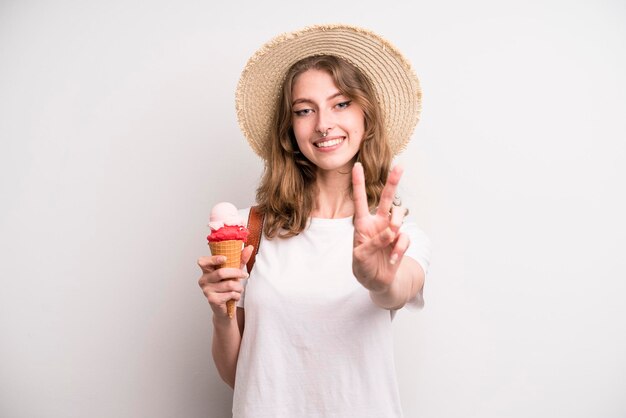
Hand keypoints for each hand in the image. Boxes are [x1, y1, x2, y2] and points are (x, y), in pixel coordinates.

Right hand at [197, 245, 252, 318]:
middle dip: (236, 273)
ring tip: (239, 289)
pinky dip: (236, 295)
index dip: (213, 259)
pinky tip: (234, 296)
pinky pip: (229, 294)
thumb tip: (249, 247)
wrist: (226, 308)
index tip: (225, 258)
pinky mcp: (212, 299)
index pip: (203, 262)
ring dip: (238, 287)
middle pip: (221, 273)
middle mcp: (203, 279)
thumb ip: (240, 260)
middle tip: (245, 275)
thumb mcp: (234, 272)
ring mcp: (206, 290)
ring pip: (228, 284)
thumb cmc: (228, 288)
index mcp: (206, 270)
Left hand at [351, 163, 409, 293]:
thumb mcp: (360, 256)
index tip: (356, 166)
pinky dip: (399, 249)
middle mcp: (378, 223)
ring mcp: (391, 230)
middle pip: (387, 198)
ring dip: (396, 225)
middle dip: (393, 181)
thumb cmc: (363, 266)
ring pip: (399, 216)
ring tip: (391, 239)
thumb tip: (392, 231)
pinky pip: (404, 238)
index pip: (360, 200)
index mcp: (362, 223)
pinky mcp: (401, 240)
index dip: (358, 183)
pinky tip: (393, 259)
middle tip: (400, 166)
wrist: (377, 281)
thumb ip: (373, 242)